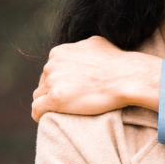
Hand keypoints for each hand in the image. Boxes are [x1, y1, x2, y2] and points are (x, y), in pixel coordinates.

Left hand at [31, 36, 159, 120]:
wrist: (127, 77)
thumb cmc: (117, 63)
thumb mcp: (95, 44)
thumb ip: (80, 48)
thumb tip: (78, 50)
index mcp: (59, 52)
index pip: (49, 70)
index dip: (59, 81)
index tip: (70, 90)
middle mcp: (52, 64)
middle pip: (43, 82)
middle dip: (53, 91)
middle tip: (70, 101)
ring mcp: (53, 81)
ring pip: (39, 96)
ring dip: (48, 103)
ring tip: (61, 111)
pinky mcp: (56, 98)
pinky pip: (37, 109)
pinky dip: (40, 114)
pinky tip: (46, 119)